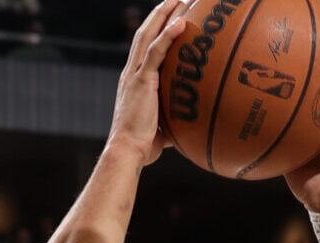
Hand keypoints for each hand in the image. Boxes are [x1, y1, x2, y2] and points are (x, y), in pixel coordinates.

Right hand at [107, 0, 187, 164]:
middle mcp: (131, 72)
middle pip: (145, 33)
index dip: (155, 29)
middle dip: (160, 13)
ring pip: (148, 35)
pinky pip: (155, 52)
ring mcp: (135, 75)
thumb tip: (192, 128)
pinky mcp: (141, 81)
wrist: (127, 151)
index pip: (144, 48)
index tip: (169, 16)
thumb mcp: (162, 129)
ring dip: (163, 14)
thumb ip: (174, 122)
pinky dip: (168, 35)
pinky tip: (181, 22)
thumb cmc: (142, 147)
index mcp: (134, 81)